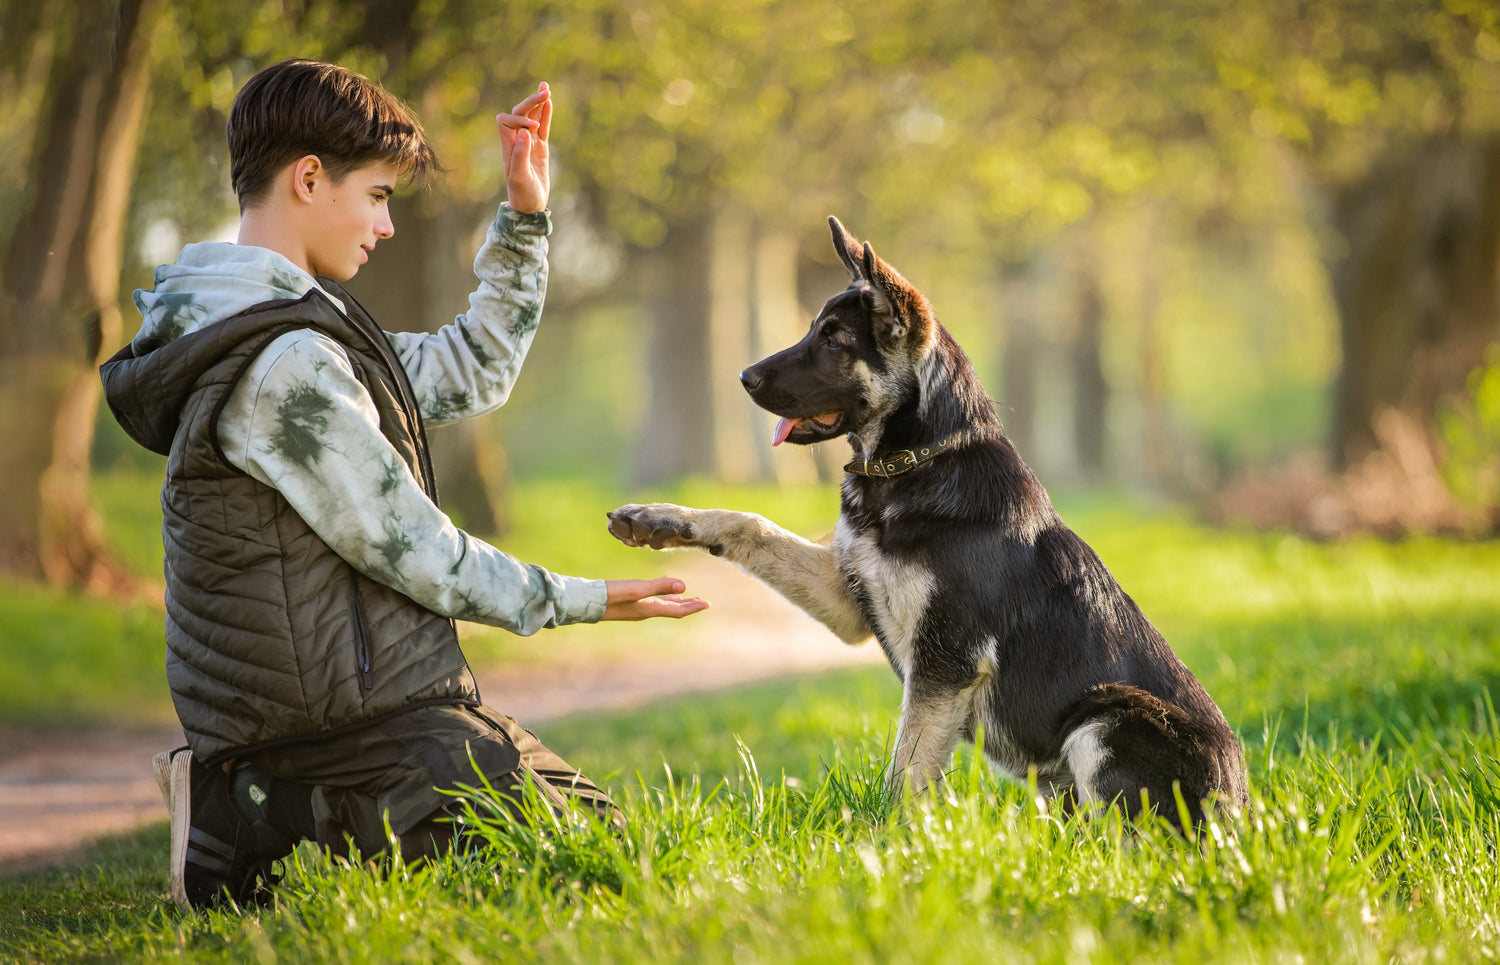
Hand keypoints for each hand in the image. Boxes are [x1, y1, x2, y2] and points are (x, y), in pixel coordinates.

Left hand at [498, 82, 551, 212]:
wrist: (530, 207)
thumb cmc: (523, 194)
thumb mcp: (521, 177)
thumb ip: (520, 154)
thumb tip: (524, 131)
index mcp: (508, 146)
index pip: (507, 121)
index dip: (519, 119)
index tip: (532, 130)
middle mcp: (516, 141)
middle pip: (519, 112)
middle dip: (530, 102)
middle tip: (545, 91)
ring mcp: (528, 144)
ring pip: (531, 117)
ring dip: (537, 102)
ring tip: (546, 87)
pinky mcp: (539, 148)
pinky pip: (542, 127)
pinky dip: (545, 114)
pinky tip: (549, 102)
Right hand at [602, 577, 709, 621]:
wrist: (585, 602)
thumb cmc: (611, 595)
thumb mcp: (637, 589)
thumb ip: (659, 586)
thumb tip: (685, 586)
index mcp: (650, 609)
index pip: (678, 610)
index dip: (693, 607)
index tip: (708, 604)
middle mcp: (645, 611)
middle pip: (673, 610)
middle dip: (689, 605)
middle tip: (704, 602)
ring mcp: (637, 609)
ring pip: (664, 606)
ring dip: (678, 603)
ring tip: (688, 599)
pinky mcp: (629, 604)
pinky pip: (653, 603)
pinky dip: (664, 599)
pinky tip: (662, 595)